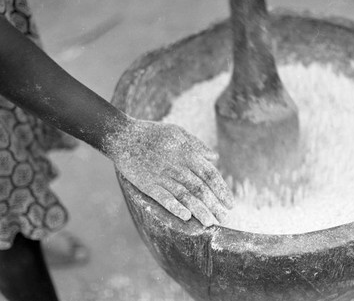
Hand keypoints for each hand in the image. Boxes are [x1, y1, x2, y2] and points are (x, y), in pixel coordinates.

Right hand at [109, 119, 232, 226]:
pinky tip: (186, 217)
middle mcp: (177, 166)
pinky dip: (175, 207)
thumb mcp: (177, 132)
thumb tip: (215, 157)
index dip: (222, 190)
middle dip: (214, 205)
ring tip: (210, 223)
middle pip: (200, 188)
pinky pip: (163, 198)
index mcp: (187, 153)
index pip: (210, 175)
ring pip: (185, 196)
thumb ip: (197, 145)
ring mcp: (162, 176)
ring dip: (199, 210)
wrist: (122, 136)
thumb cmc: (153, 133)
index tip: (230, 203)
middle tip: (224, 218)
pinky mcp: (147, 184)